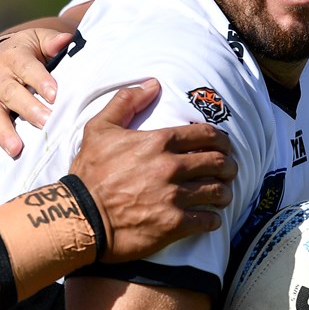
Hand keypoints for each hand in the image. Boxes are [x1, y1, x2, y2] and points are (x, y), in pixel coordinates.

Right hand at [0, 27, 68, 172]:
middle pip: (11, 94)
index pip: (27, 68)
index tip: (55, 94)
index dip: (40, 80)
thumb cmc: (25, 53)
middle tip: (44, 122)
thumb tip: (66, 40)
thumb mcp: (38, 40)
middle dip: (28, 109)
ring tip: (16, 149)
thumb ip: (51, 42)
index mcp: (13, 58)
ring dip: (4, 134)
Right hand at [70, 80, 237, 262]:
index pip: (206, 135)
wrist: (79, 217)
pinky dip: (213, 219)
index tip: (224, 146)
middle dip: (229, 166)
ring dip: (224, 192)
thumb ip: (126, 102)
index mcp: (158, 142)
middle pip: (219, 162)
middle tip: (228, 170)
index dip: (221, 140)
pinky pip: (208, 220)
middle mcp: (170, 167)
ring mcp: (174, 197)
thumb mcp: (99, 130)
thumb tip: (152, 85)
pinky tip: (210, 218)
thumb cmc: (89, 173)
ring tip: (222, 195)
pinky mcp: (173, 225)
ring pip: (218, 191)